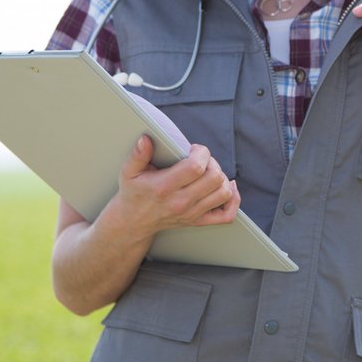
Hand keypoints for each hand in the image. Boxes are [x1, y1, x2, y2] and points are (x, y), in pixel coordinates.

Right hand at [115, 135, 239, 232]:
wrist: (134, 222)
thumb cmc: (134, 193)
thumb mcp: (129, 172)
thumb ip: (138, 155)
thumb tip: (146, 139)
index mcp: (164, 187)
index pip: (195, 167)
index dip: (201, 153)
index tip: (194, 149)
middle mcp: (180, 202)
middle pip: (215, 178)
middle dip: (212, 163)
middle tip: (202, 160)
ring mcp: (192, 213)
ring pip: (224, 193)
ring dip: (222, 178)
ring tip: (209, 172)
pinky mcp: (198, 221)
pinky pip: (226, 215)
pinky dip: (233, 200)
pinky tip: (227, 188)